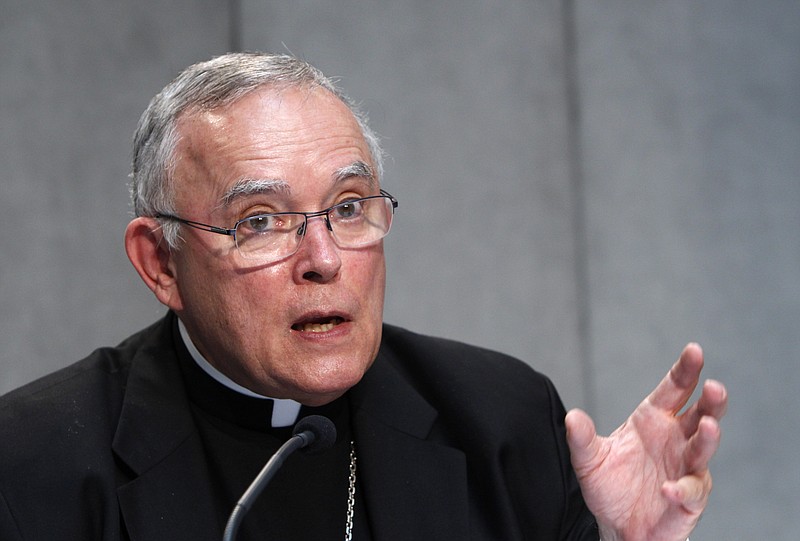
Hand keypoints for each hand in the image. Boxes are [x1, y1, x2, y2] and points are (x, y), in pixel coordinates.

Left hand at [565, 343, 726, 540]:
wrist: (617, 526)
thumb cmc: (610, 486)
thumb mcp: (589, 461)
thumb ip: (581, 439)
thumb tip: (572, 417)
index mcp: (654, 420)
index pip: (674, 389)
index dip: (685, 370)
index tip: (694, 351)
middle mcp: (675, 439)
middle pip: (700, 414)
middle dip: (710, 402)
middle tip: (714, 388)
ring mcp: (685, 468)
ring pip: (703, 449)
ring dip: (707, 438)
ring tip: (708, 427)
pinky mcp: (689, 498)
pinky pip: (690, 491)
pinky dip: (682, 489)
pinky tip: (668, 488)